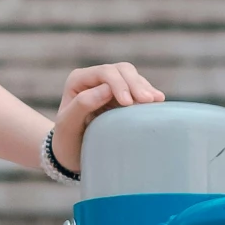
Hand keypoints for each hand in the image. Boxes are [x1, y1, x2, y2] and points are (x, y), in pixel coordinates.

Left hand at [50, 61, 164, 172]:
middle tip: (148, 101)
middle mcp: (94, 78)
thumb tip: (106, 89)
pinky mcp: (121, 96)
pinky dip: (148, 93)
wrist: (71, 153)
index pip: (104, 73)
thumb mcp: (67, 125)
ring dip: (144, 87)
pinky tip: (157, 100)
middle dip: (136, 84)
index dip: (119, 84)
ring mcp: (109, 85)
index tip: (128, 103)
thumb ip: (82, 105)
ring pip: (132, 77)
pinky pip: (138, 88)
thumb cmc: (66, 140)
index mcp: (79, 80)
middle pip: (121, 70)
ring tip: (156, 100)